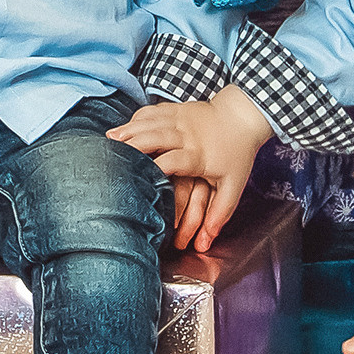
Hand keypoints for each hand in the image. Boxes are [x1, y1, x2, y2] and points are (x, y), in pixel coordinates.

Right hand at [110, 87, 273, 252]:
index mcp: (198, 155)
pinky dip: (136, 119)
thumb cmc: (237, 154)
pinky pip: (152, 111)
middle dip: (133, 143)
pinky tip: (125, 128)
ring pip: (150, 121)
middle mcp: (186, 135)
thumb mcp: (233, 187)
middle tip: (113, 153)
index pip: (172, 161)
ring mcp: (180, 119)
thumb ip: (219, 215)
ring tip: (110, 139)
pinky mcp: (176, 109)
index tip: (137, 177)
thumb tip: (205, 245)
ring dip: (129, 129)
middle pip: (155, 136)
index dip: (154, 167)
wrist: (244, 116)